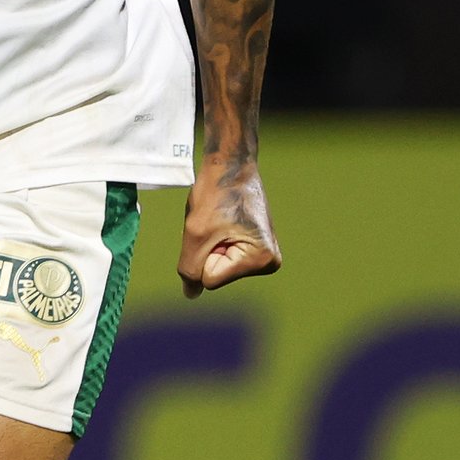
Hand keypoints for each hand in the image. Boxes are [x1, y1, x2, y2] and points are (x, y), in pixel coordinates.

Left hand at [177, 163, 281, 297]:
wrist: (230, 165)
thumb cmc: (215, 193)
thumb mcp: (195, 234)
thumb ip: (190, 269)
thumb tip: (191, 294)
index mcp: (262, 260)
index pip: (209, 280)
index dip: (203, 253)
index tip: (214, 228)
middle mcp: (270, 262)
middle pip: (216, 276)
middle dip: (208, 250)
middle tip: (216, 223)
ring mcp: (265, 256)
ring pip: (218, 267)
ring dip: (211, 245)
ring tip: (220, 221)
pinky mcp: (257, 249)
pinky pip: (223, 257)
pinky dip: (216, 241)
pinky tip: (225, 223)